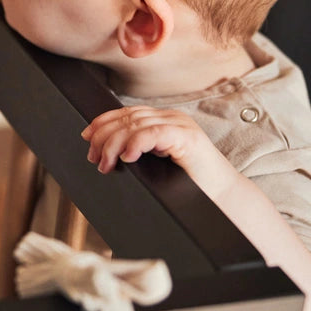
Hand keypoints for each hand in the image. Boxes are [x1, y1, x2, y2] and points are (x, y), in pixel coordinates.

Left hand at [81, 106, 211, 174]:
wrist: (223, 197)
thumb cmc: (191, 186)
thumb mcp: (157, 166)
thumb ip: (139, 155)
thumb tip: (107, 158)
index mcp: (164, 121)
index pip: (127, 112)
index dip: (103, 121)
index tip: (87, 136)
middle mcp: (172, 118)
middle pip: (127, 117)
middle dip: (104, 136)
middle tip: (94, 158)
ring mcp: (181, 125)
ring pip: (136, 124)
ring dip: (114, 144)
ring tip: (106, 164)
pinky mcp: (188, 138)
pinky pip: (154, 133)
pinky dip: (136, 143)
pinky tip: (127, 157)